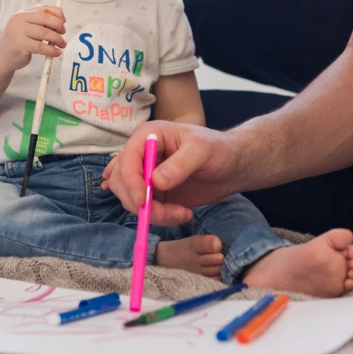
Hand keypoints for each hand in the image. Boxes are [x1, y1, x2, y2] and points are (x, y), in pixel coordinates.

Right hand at [0, 5, 65, 70]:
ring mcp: (19, 33)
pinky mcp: (21, 46)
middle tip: (63, 33)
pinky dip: (51, 50)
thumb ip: (40, 21)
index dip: (56, 13)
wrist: (2, 56)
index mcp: (22, 13)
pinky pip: (41, 47)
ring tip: (62, 44)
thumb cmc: (19, 40)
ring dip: (57, 39)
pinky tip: (57, 53)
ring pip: (44, 33)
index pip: (43, 8)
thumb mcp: (27, 26)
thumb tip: (61, 20)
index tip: (64, 21)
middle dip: (58, 26)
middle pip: (44, 19)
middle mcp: (19, 20)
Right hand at [102, 121, 242, 224]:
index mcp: (148, 136)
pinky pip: (145, 209)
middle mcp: (141, 155)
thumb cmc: (219, 149)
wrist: (231, 167)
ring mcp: (146, 176)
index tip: (143, 201)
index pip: (127, 159)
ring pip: (130, 199)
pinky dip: (157, 217)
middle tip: (166, 214)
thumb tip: (156, 182)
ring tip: (183, 214)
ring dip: (152, 213)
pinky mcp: (154, 194)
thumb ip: (180, 164)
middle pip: (121, 181)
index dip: (130, 181)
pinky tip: (177, 214)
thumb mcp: (202, 151)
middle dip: (139, 202)